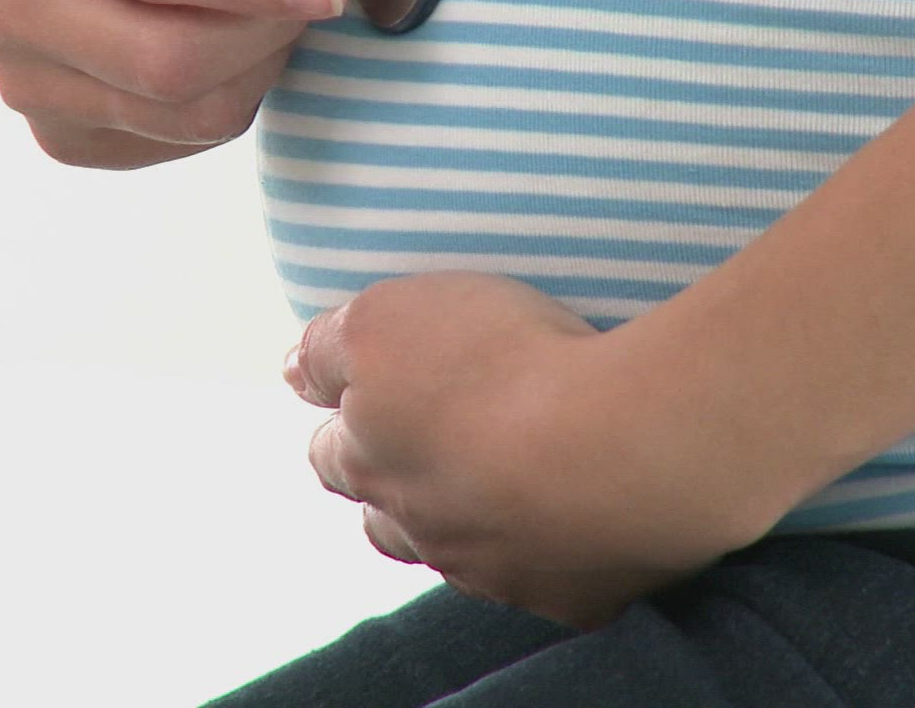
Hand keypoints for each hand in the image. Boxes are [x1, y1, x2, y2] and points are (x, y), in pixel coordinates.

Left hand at [286, 272, 782, 628]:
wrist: (619, 443)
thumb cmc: (500, 365)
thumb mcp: (388, 317)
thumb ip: (329, 345)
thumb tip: (295, 370)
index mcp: (370, 463)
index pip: (332, 456)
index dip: (346, 428)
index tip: (368, 405)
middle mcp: (422, 530)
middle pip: (388, 521)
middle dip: (400, 488)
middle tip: (436, 450)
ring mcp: (495, 571)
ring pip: (464, 554)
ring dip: (474, 522)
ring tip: (506, 483)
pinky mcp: (571, 595)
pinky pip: (553, 577)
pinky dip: (557, 547)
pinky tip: (582, 513)